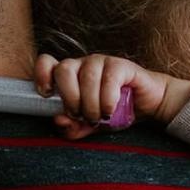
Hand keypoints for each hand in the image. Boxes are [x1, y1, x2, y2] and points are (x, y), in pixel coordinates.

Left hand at [33, 54, 189, 139]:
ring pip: (86, 77)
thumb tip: (58, 120)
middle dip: (70, 98)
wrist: (148, 106)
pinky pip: (108, 78)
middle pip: (64, 69)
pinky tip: (110, 110)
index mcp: (70, 75)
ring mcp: (101, 62)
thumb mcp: (90, 126)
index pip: (47, 63)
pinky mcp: (120, 64)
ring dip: (90, 103)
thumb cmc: (115, 111)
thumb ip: (72, 127)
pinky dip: (107, 99)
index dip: (42, 75)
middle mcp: (82, 65)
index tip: (47, 94)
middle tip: (81, 114)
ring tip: (98, 116)